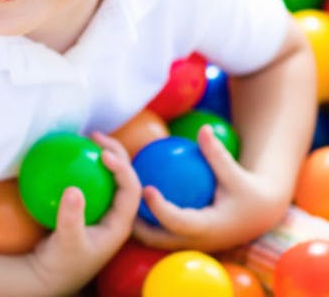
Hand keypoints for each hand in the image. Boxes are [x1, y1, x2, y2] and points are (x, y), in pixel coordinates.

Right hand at [26, 133, 142, 295]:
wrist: (50, 276)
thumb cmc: (62, 263)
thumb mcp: (67, 241)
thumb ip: (71, 217)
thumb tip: (72, 189)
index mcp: (120, 223)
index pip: (131, 189)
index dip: (122, 167)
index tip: (102, 152)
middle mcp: (115, 215)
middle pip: (124, 178)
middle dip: (115, 154)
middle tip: (94, 136)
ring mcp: (102, 212)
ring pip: (108, 178)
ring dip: (100, 157)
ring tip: (86, 140)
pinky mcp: (87, 209)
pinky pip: (90, 182)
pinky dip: (83, 168)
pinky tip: (68, 156)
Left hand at [133, 125, 288, 251]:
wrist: (259, 215)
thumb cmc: (248, 192)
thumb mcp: (236, 175)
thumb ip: (217, 155)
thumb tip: (203, 129)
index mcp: (207, 228)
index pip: (178, 222)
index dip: (160, 209)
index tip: (147, 189)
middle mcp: (193, 242)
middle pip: (154, 238)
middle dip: (132, 221)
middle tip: (118, 193)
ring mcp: (186, 244)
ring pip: (150, 238)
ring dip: (132, 220)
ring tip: (114, 194)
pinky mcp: (182, 240)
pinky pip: (155, 232)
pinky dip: (141, 218)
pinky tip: (126, 194)